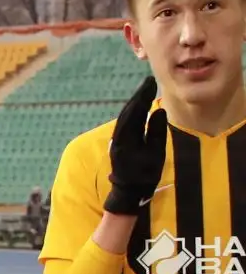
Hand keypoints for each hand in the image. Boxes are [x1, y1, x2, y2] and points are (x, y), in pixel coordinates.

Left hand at [105, 76, 168, 214]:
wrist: (128, 191)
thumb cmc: (144, 175)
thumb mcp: (155, 155)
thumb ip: (156, 132)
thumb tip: (158, 111)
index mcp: (126, 138)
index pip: (135, 112)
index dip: (142, 96)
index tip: (151, 83)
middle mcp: (118, 136)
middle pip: (127, 110)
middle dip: (138, 95)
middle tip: (149, 81)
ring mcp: (116, 139)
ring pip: (124, 115)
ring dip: (134, 101)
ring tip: (145, 89)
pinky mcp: (118, 141)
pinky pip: (124, 122)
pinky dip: (132, 111)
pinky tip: (138, 105)